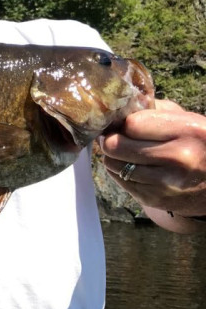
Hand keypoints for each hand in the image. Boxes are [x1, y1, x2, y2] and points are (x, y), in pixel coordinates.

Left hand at [101, 99, 205, 218]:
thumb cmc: (199, 145)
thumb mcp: (187, 120)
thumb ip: (155, 109)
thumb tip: (120, 109)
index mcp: (188, 131)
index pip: (132, 124)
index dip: (124, 123)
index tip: (125, 123)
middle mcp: (178, 158)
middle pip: (115, 146)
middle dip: (111, 139)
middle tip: (115, 136)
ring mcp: (166, 183)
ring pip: (112, 164)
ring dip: (114, 156)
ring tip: (125, 151)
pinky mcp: (155, 199)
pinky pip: (119, 180)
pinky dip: (120, 171)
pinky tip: (134, 166)